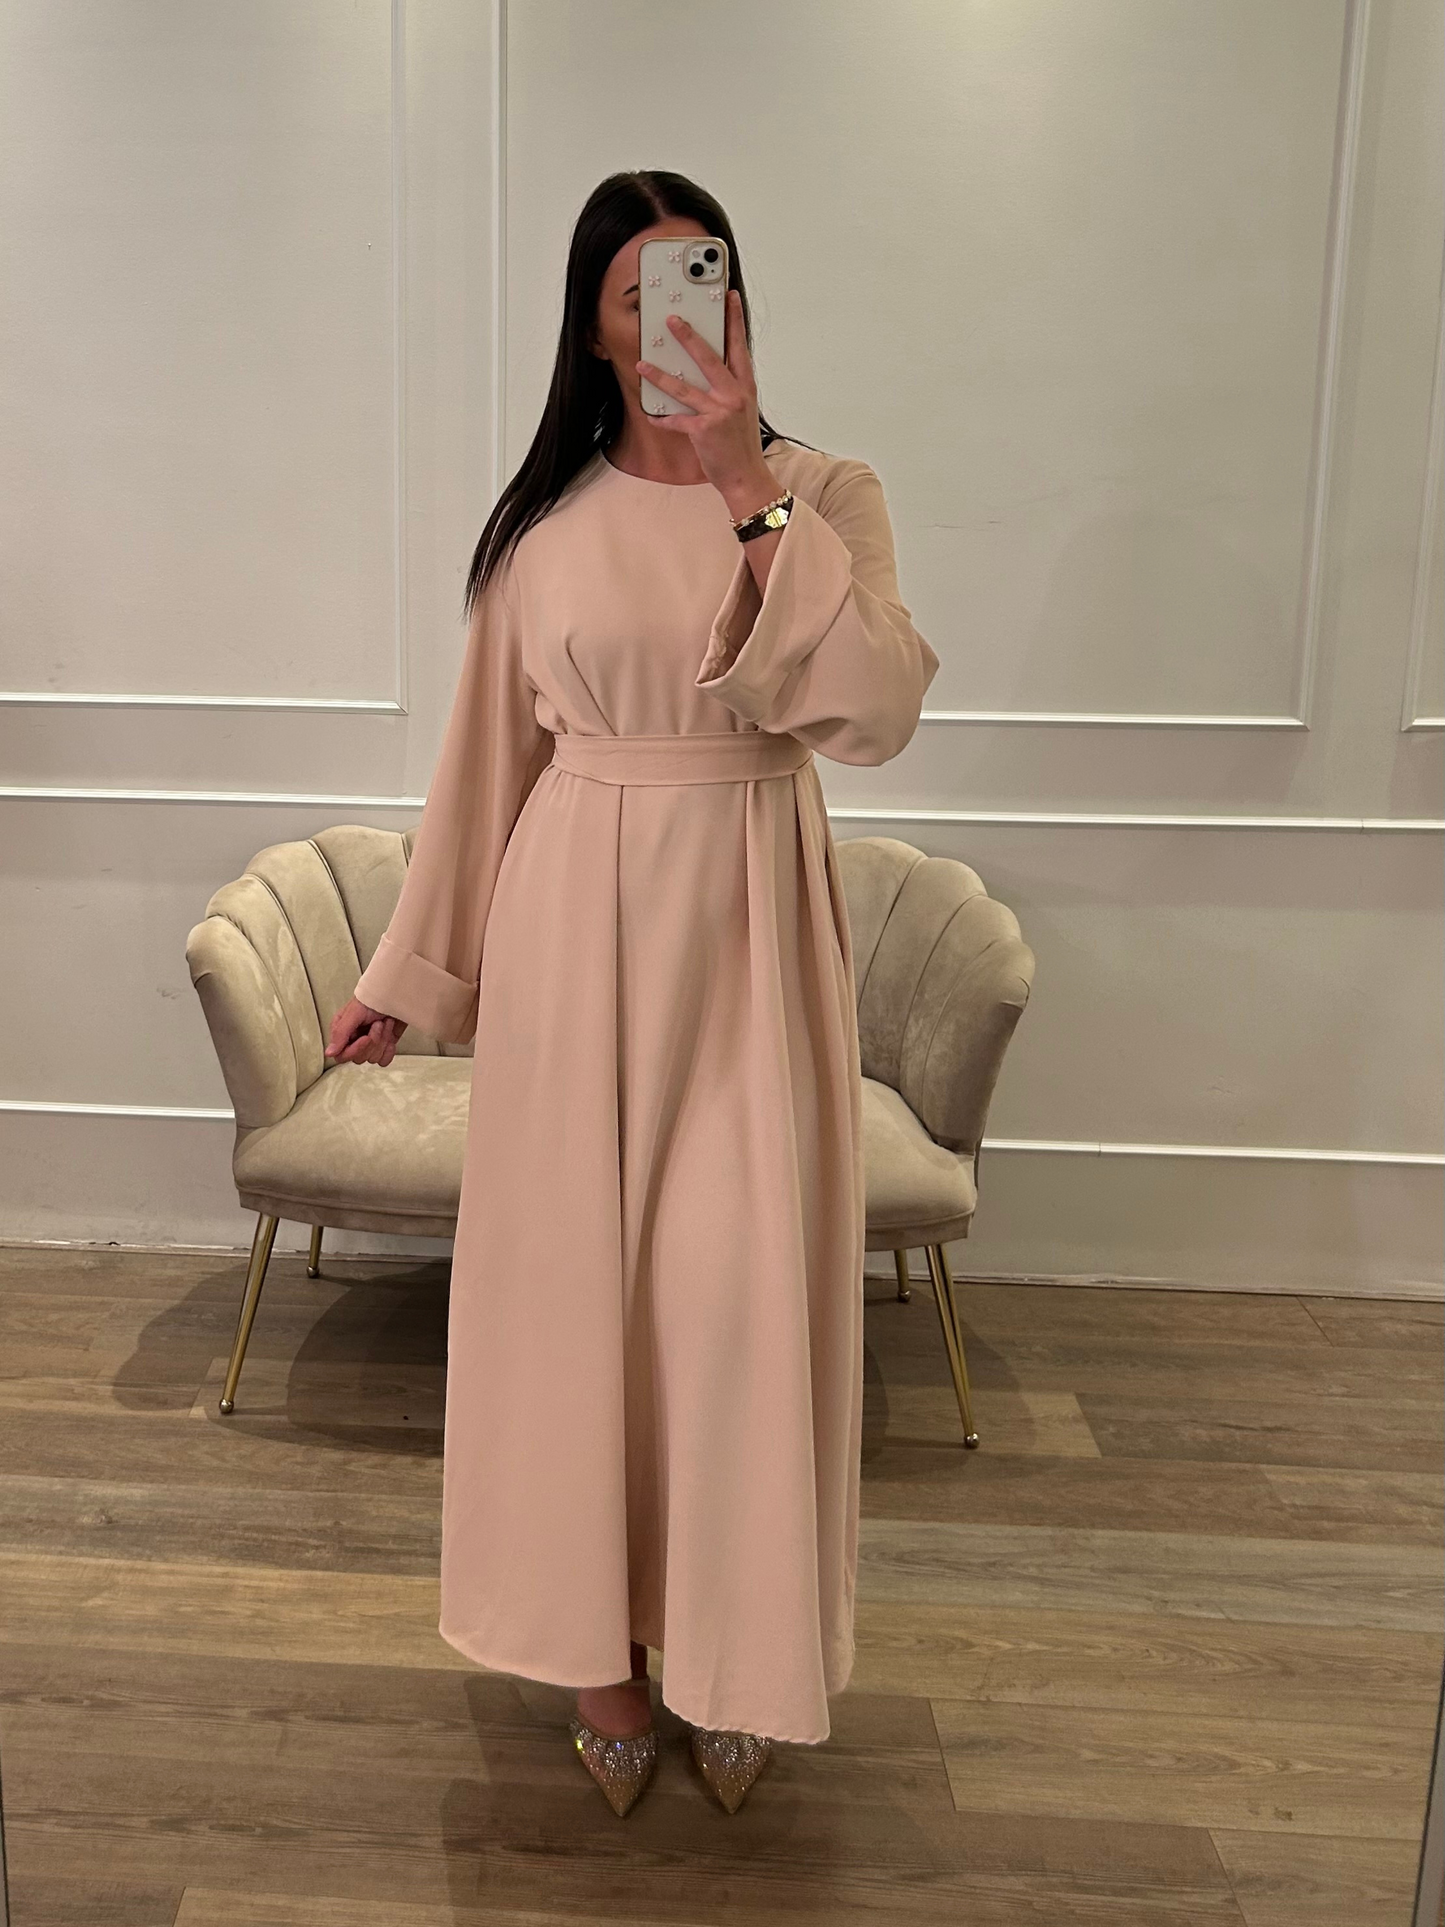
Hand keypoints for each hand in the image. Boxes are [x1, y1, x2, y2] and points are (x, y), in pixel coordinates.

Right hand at [327, 996, 405, 1065]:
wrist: (397, 995)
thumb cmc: (374, 998)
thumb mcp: (354, 1012)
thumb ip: (340, 1033)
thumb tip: (329, 1053)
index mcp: (342, 1031)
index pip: (341, 1055)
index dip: (355, 1050)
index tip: (366, 1038)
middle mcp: (354, 1040)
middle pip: (359, 1058)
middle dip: (372, 1041)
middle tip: (378, 1023)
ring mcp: (370, 1044)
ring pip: (373, 1059)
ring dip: (383, 1040)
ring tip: (385, 1023)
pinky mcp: (383, 1046)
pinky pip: (383, 1061)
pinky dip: (389, 1051)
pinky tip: (391, 1038)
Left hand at [636, 289, 771, 503]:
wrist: (746, 477)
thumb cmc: (742, 445)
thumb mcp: (742, 411)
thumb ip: (729, 389)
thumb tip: (709, 372)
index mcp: (745, 387)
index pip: (739, 346)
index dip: (734, 320)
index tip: (729, 298)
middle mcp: (734, 395)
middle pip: (709, 358)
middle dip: (688, 336)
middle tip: (672, 320)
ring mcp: (719, 412)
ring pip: (683, 387)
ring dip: (659, 375)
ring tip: (642, 364)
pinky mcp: (703, 430)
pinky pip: (676, 419)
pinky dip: (661, 418)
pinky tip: (650, 414)